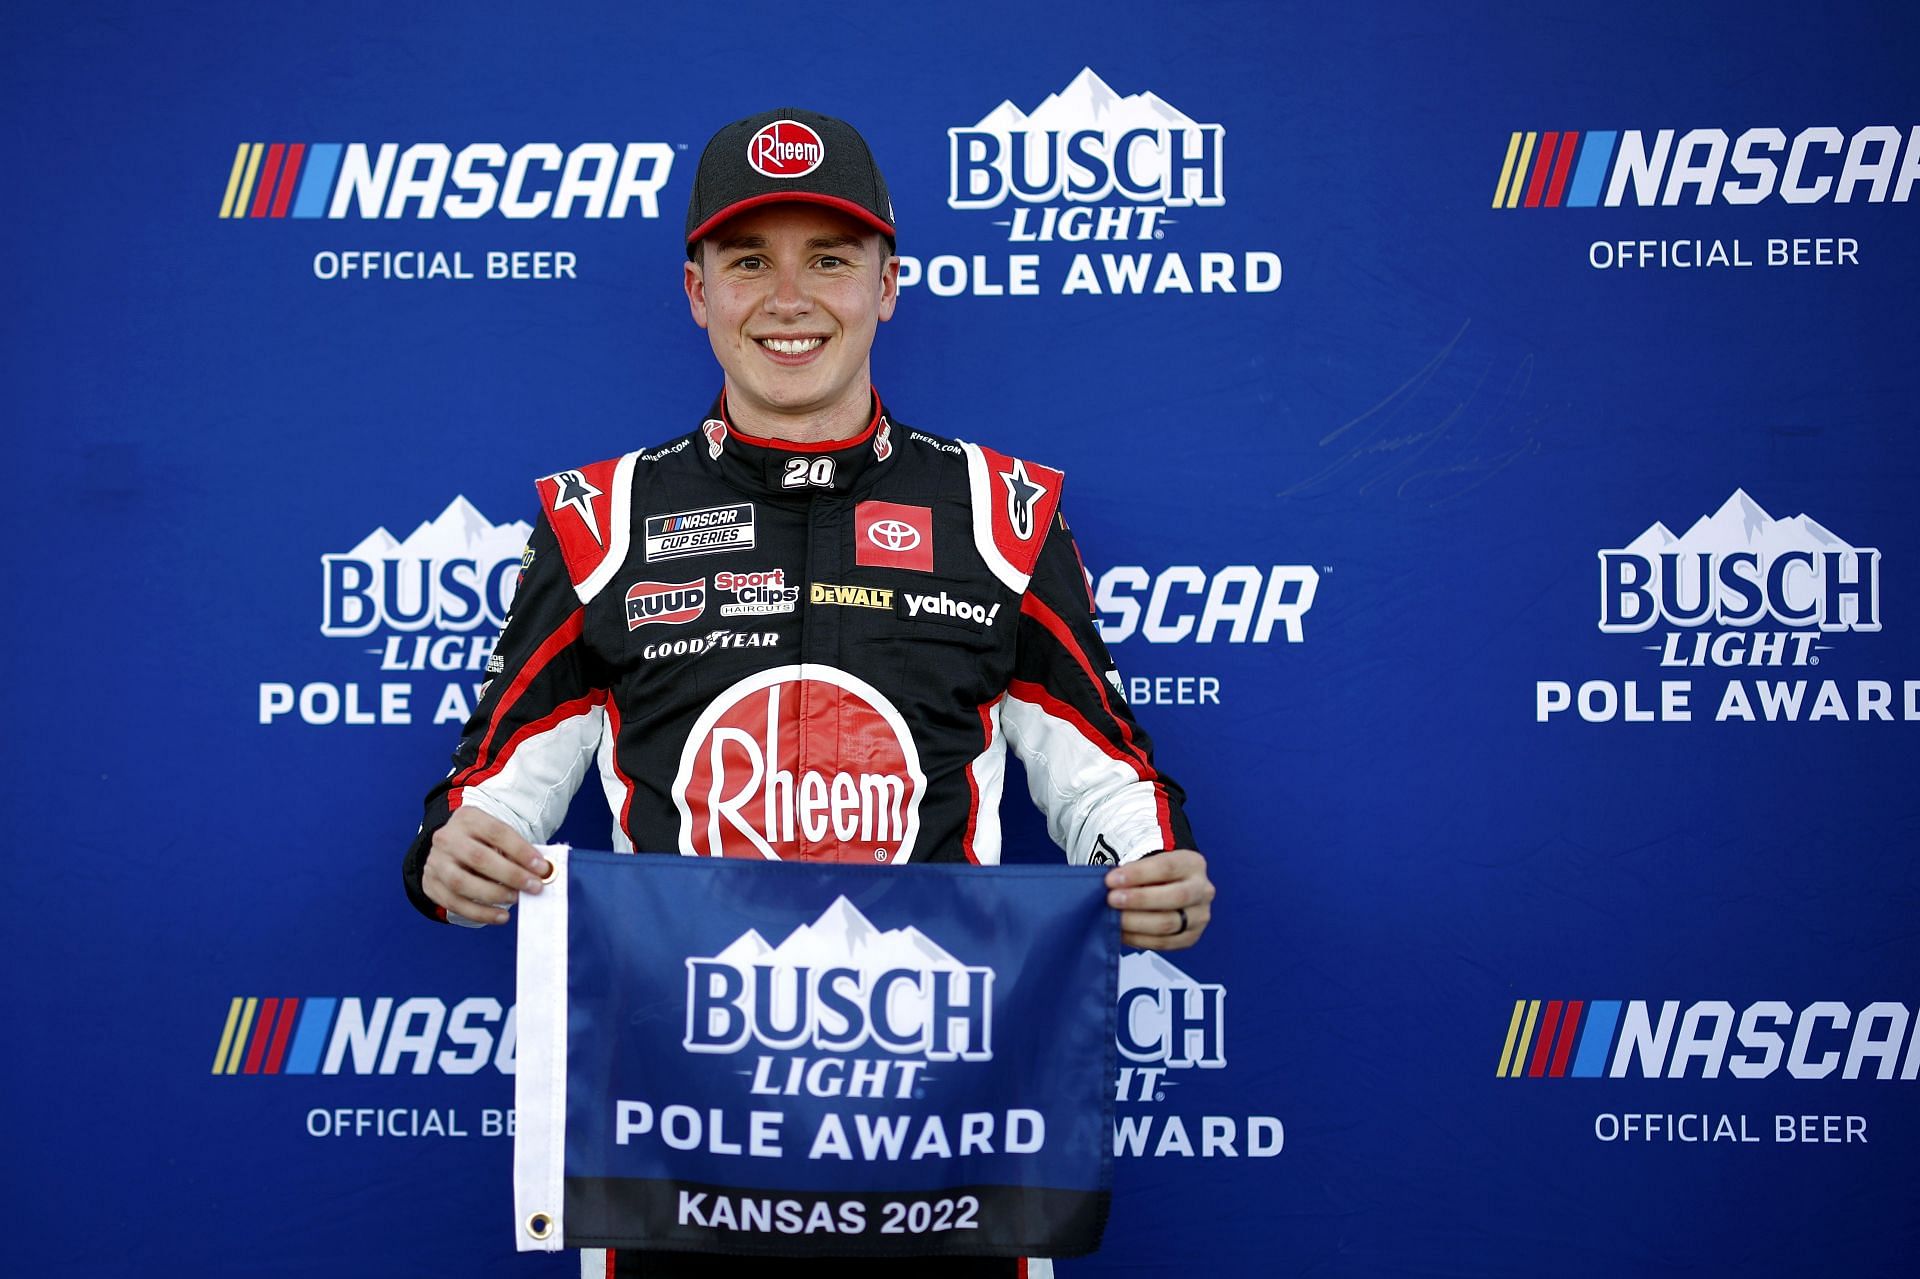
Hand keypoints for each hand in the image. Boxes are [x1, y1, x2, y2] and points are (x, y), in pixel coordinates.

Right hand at [421, 807, 549, 925]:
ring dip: (494, 894)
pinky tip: (501, 916)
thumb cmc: (483, 842)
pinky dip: (480, 913)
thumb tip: (541, 873)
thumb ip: (517, 852)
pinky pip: (454, 903)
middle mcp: (447, 838)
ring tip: (516, 899)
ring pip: (462, 883)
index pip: (497, 832)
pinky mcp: (430, 884)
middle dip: (511, 875)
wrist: (450, 847)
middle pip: (479, 858)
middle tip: (534, 887)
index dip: (521, 851)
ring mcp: (435, 862)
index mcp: (468, 818)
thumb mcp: (497, 837)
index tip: (542, 867)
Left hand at [1104, 848, 1212, 950]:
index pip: (1167, 867)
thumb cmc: (1156, 875)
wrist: (1171, 889)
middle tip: (1112, 900)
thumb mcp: (1150, 865)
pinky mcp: (1191, 937)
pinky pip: (1164, 942)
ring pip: (1168, 923)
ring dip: (1136, 922)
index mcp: (1193, 864)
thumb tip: (1110, 887)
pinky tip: (1122, 932)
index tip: (1112, 880)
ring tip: (1114, 918)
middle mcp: (1202, 890)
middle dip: (1139, 900)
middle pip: (1175, 897)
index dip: (1137, 874)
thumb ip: (1134, 874)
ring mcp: (1200, 916)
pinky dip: (1139, 939)